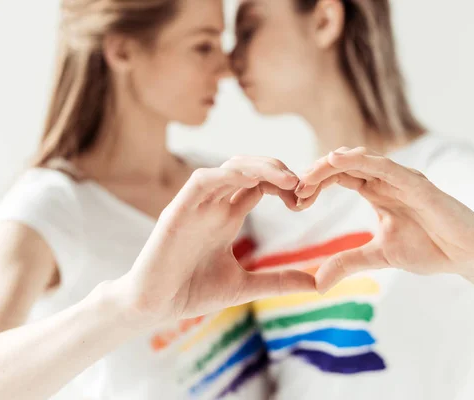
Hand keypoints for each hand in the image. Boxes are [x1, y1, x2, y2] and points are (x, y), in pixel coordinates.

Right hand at [114, 157, 314, 326]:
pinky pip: (203, 180)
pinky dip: (228, 174)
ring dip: (260, 167)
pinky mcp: (178, 210)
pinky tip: (252, 179)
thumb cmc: (193, 293)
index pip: (259, 185)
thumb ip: (279, 281)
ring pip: (229, 168)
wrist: (155, 307)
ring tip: (288, 179)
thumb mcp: (245, 285)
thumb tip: (318, 286)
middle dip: (277, 169)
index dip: (284, 185)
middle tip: (302, 184)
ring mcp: (196, 205)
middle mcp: (214, 205)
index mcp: (227, 217)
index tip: (306, 200)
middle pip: (248, 170)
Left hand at [297, 147, 473, 291]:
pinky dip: (360, 160)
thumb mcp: (378, 256)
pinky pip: (384, 166)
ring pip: (360, 160)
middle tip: (294, 188)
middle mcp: (386, 180)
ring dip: (331, 165)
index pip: (340, 178)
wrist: (467, 255)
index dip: (316, 184)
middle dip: (317, 173)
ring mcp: (401, 178)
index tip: (295, 201)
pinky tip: (338, 160)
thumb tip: (317, 284)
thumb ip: (348, 262)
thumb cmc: (429, 248)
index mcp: (377, 192)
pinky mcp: (416, 183)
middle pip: (344, 165)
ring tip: (308, 174)